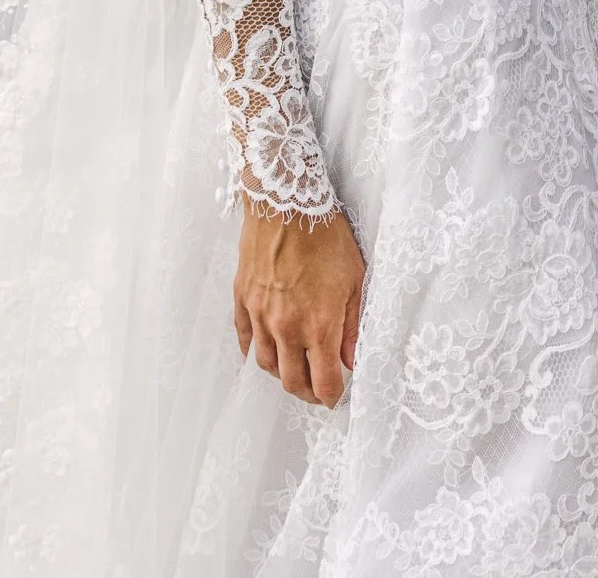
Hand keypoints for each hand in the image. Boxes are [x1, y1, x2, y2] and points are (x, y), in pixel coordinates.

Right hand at [234, 202, 364, 405]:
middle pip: (291, 381)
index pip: (323, 382)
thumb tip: (351, 359)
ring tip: (296, 369)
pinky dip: (255, 351)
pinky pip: (245, 340)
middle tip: (318, 389)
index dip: (332, 396)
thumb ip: (353, 325)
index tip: (337, 396)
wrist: (286, 202)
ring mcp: (260, 316)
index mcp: (318, 325)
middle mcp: (286, 328)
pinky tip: (267, 349)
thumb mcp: (355, 279)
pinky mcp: (242, 300)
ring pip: (266, 365)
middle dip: (307, 392)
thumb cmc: (326, 236)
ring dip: (282, 374)